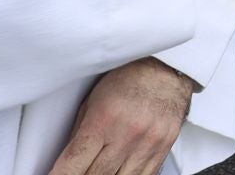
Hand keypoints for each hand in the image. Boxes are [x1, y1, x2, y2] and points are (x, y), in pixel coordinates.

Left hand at [48, 56, 195, 174]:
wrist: (167, 70)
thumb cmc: (129, 80)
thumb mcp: (93, 101)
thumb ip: (80, 134)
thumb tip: (67, 163)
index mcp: (104, 120)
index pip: (73, 164)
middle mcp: (127, 134)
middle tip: (76, 172)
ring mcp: (148, 144)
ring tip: (96, 170)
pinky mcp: (163, 149)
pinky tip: (117, 171)